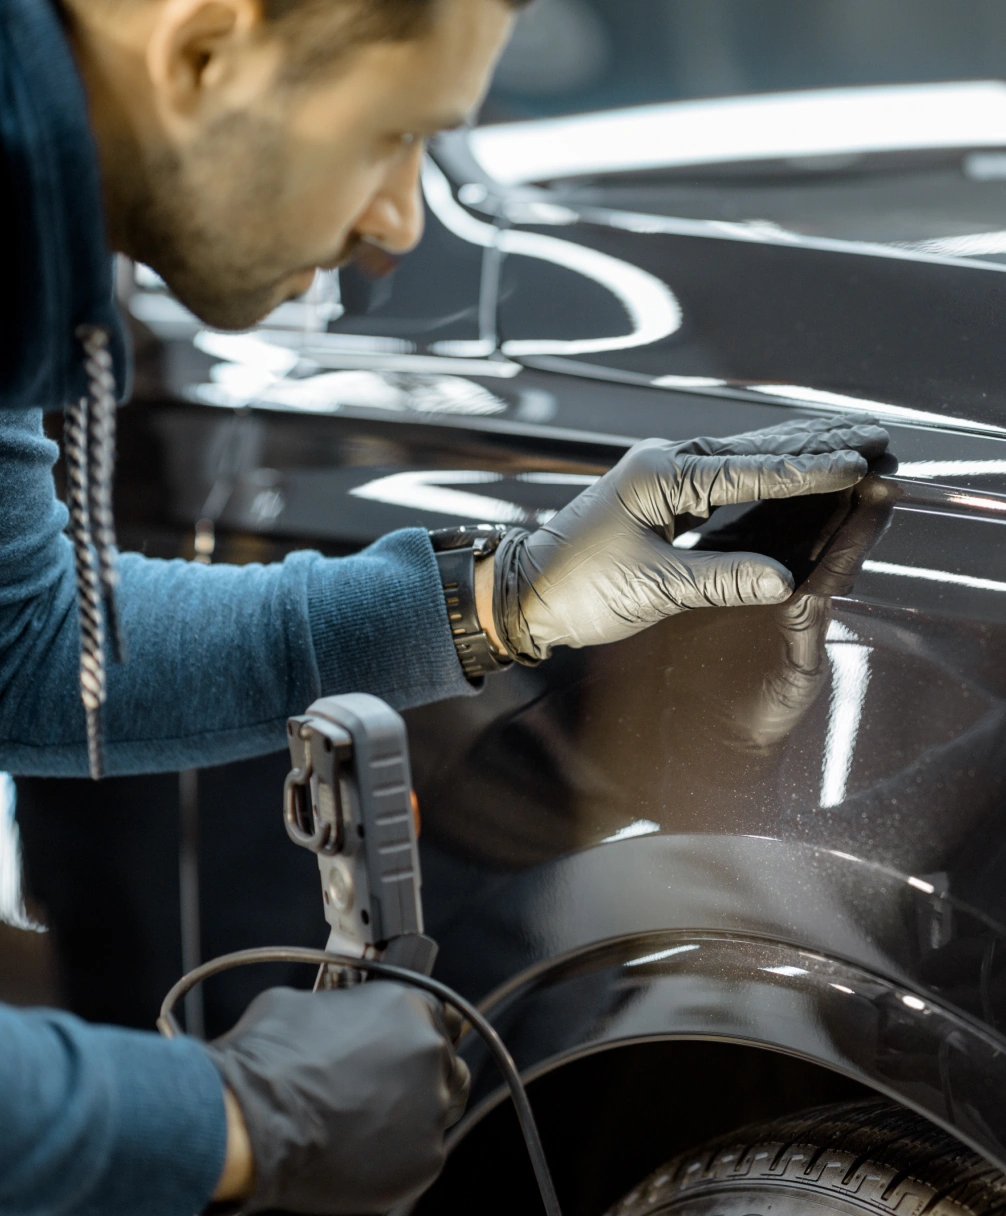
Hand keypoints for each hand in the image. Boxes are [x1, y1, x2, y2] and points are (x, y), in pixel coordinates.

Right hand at [205, 983, 469, 1213]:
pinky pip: (419, 1155)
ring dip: (407, 1116)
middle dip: (415, 1076)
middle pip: (443, 1064)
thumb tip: (337, 1016)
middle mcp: (430, 1051)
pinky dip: (392, 1157)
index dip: (412, 1035)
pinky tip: (355, 1154)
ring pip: (433, 1111)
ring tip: (362, 1126)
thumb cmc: (271, 1057)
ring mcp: (431, 1108)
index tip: (395, 1051)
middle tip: (376, 1092)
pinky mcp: (425, 1159)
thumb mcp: (304, 1002)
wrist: (254, 1122)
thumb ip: (343, 1007)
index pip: (435, 1016)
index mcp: (409, 1005)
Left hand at [489, 416, 888, 660]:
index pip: (751, 471)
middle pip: (756, 449)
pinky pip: (727, 477)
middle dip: (818, 443)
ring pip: (744, 457)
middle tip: (876, 434)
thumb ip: (722, 580)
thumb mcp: (653, 588)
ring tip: (852, 440)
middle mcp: (664, 464)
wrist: (524, 591)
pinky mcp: (661, 495)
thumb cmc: (577, 587)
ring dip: (798, 450)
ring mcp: (662, 476)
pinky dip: (767, 472)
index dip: (808, 471)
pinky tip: (794, 470)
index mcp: (661, 477)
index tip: (859, 463)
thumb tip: (786, 581)